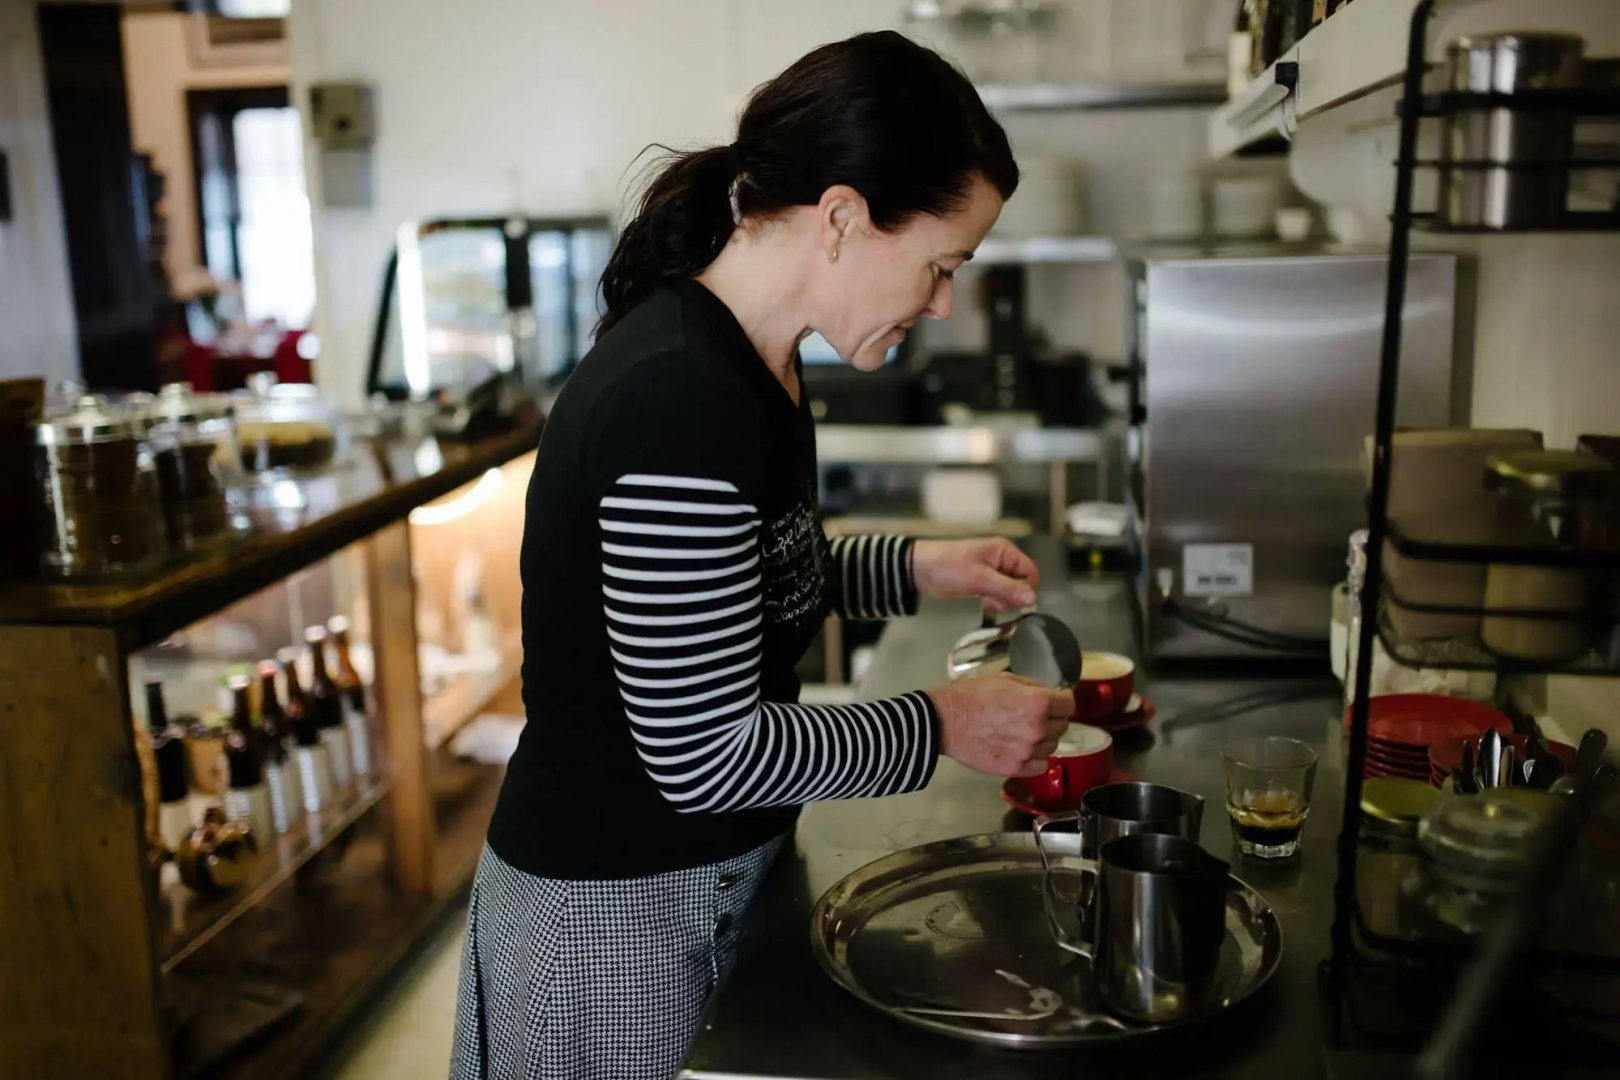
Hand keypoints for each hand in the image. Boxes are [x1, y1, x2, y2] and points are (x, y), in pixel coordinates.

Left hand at [912, 538, 1038, 613]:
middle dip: (1010, 596)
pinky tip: (981, 602)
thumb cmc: (949, 568)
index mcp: (1005, 551)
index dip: (1025, 589)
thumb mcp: (979, 579)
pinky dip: (993, 600)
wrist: (919, 569)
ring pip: (1010, 591)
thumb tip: (1033, 600)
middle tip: (992, 600)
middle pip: (1021, 583)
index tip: (1012, 601)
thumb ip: (1007, 589)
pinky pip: (997, 594)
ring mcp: (992, 571)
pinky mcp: (982, 582)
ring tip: (984, 601)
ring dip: (1001, 600)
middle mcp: (1002, 559)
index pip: (1030, 572)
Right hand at [928, 673, 1074, 776]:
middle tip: (1035, 715)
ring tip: (1023, 732)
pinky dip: (1035, 757)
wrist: (943, 721)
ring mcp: (1028, 752)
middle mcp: (1038, 729)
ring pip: (1052, 746)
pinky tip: (1022, 748)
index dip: (1063, 700)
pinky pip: (1040, 765)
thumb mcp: (1005, 678)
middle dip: (1053, 718)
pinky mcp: (1016, 768)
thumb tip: (1050, 695)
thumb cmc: (971, 694)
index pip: (1069, 704)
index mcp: (1038, 703)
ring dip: (1043, 738)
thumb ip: (1032, 688)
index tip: (1057, 700)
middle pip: (1062, 726)